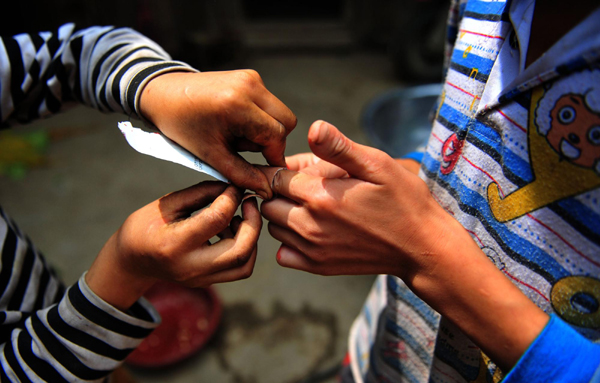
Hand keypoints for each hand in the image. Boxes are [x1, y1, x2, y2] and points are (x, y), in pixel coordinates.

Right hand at [86, 182, 261, 310]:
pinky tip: (232, 231)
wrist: (131, 261)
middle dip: (253, 223)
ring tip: (238, 218)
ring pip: (244, 264)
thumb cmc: (145, 226)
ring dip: (251, 238)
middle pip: (240, 250)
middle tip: (250, 203)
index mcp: (174, 243)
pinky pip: (239, 269)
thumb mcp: (167, 204)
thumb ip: (201, 193)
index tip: (233, 186)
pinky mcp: (208, 282)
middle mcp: (190, 266)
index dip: (231, 198)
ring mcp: (200, 279)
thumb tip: (233, 186)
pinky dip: (245, 248)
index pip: (216, 219)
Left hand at [139, 70, 296, 198]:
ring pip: (280, 113)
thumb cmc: (183, 125)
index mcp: (237, 105)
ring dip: (266, 129)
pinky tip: (236, 121)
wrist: (164, 94)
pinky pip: (269, 103)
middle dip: (272, 141)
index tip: (265, 169)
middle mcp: (249, 86)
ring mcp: (251, 77)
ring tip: (237, 134)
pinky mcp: (250, 76)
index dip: (274, 156)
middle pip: (286, 122)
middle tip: (244, 148)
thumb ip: (242, 174)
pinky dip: (259, 117)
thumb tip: (268, 190)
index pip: (276, 135)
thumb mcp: (211, 155)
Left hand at [260, 120, 547, 369]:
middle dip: (280, 191)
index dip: (281, 169)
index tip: (297, 168)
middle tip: (304, 185)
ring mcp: (312, 249)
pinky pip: (283, 254)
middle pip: (269, 202)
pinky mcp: (318, 267)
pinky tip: (310, 230)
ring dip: (283, 214)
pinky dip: (288, 241)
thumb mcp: (378, 165)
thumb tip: (313, 127)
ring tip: (309, 206)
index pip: (274, 177)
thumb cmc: (403, 201)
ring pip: (273, 227)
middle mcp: (309, 225)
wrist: (421, 247)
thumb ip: (340, 148)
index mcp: (320, 196)